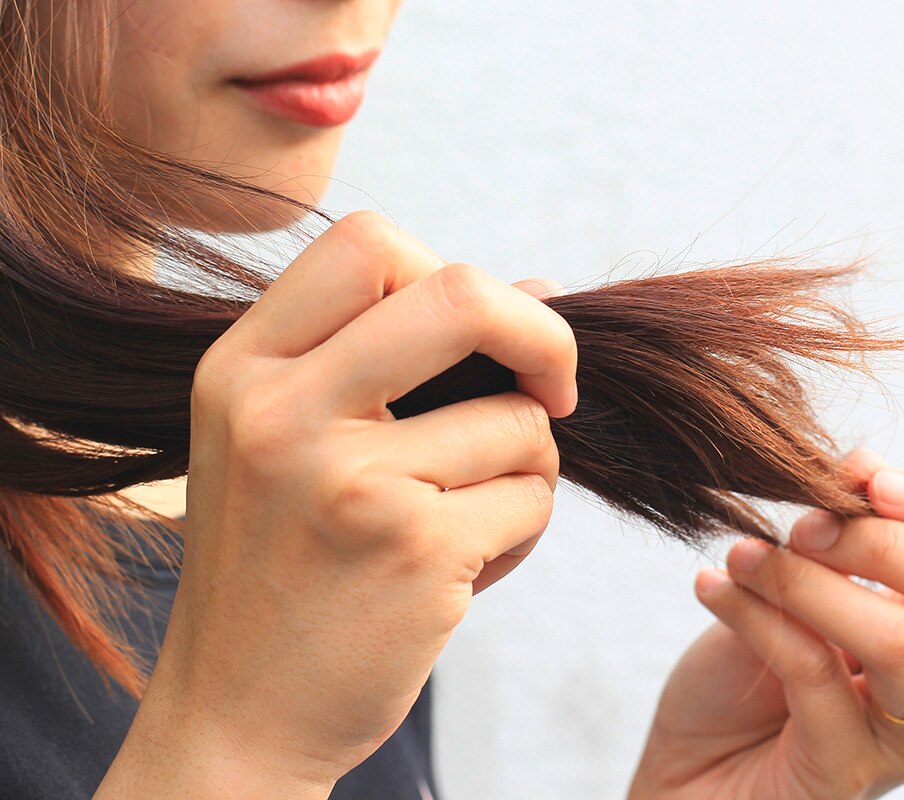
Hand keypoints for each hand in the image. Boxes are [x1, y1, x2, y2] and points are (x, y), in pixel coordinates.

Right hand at [96, 212, 575, 797]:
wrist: (239, 714)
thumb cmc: (283, 565)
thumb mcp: (296, 441)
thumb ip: (404, 356)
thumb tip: (545, 286)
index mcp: (242, 368)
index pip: (369, 242)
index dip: (451, 270)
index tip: (484, 336)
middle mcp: (282, 411)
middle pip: (461, 293)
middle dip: (542, 334)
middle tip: (556, 390)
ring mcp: (348, 480)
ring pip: (520, 420)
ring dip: (524, 470)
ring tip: (463, 522)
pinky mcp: (415, 549)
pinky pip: (532, 497)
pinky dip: (522, 531)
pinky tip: (464, 571)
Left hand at [628, 449, 903, 799]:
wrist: (695, 765)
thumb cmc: (756, 669)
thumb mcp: (806, 578)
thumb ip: (846, 525)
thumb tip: (866, 465)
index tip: (866, 480)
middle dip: (885, 541)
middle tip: (802, 525)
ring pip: (897, 640)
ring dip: (807, 579)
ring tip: (742, 554)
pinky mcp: (848, 774)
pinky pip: (813, 676)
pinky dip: (754, 616)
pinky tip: (711, 587)